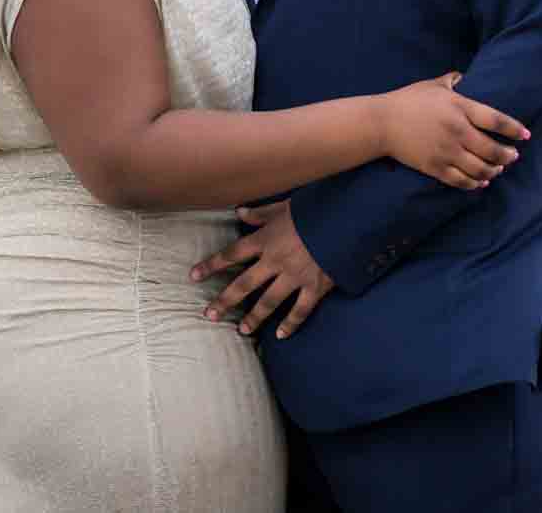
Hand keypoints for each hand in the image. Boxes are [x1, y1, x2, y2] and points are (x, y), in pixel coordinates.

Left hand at [189, 200, 334, 339]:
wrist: (348, 219)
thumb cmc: (315, 209)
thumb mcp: (285, 206)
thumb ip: (261, 213)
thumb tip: (239, 212)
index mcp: (266, 239)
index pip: (231, 254)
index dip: (211, 265)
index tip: (193, 276)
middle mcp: (275, 260)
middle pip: (244, 284)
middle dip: (225, 300)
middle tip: (209, 314)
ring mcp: (295, 276)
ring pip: (268, 302)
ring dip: (253, 318)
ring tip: (241, 331)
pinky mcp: (314, 287)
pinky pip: (300, 310)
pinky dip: (290, 324)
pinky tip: (280, 336)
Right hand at [378, 72, 529, 189]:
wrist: (381, 122)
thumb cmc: (408, 100)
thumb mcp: (433, 85)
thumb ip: (453, 80)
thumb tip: (466, 77)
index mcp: (459, 107)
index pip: (496, 120)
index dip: (515, 129)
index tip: (526, 135)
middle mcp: (457, 130)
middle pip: (493, 149)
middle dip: (508, 155)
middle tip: (513, 155)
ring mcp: (447, 151)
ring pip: (481, 169)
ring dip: (494, 171)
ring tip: (499, 169)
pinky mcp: (435, 167)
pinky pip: (462, 181)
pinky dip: (475, 184)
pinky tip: (481, 182)